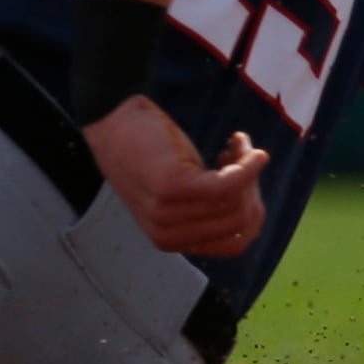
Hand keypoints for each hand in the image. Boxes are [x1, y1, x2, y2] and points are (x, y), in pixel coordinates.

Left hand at [82, 96, 267, 255]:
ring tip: (236, 146)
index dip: (251, 214)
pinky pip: (230, 183)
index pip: (233, 245)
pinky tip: (244, 145)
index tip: (248, 185)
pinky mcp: (174, 186)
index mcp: (168, 240)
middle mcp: (167, 233)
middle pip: (240, 224)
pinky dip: (247, 164)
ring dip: (247, 170)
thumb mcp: (174, 193)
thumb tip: (253, 212)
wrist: (110, 118)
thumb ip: (205, 211)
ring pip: (237, 203)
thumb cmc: (145, 150)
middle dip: (252, 190)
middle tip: (242, 159)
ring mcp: (168, 212)